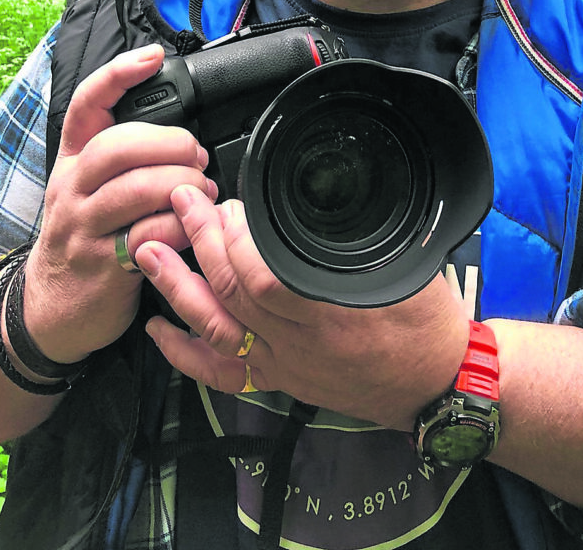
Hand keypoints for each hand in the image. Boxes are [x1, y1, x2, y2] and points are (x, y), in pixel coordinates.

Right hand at [20, 45, 218, 365]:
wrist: (53, 307)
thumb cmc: (87, 236)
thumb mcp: (91, 188)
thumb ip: (124, 157)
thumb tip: (182, 132)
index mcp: (74, 160)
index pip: (87, 104)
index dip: (119, 75)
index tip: (153, 56)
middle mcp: (72, 187)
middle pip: (118, 146)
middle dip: (170, 143)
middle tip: (198, 157)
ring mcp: (83, 226)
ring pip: (135, 189)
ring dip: (181, 184)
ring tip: (203, 191)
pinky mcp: (102, 264)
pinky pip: (147, 236)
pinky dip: (178, 227)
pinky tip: (191, 228)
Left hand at [138, 185, 469, 429]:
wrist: (434, 383)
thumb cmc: (426, 323)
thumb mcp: (405, 267)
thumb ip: (361, 240)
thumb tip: (324, 198)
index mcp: (332, 311)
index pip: (264, 276)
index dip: (235, 238)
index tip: (229, 204)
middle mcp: (301, 343)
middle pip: (233, 292)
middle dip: (200, 241)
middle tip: (183, 203)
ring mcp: (285, 365)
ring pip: (217, 328)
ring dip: (177, 288)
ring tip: (148, 251)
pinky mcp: (280, 379)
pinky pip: (222, 373)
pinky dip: (184, 354)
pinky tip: (158, 330)